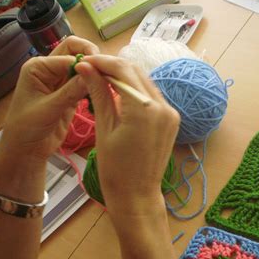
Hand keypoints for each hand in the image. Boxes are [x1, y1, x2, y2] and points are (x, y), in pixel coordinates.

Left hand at [0, 36, 98, 160]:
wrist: (26, 149)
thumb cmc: (28, 127)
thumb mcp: (49, 108)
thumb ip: (71, 91)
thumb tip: (94, 74)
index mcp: (38, 67)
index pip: (68, 54)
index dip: (86, 61)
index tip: (102, 72)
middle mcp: (50, 69)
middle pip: (75, 51)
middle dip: (91, 58)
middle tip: (106, 70)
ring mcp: (60, 81)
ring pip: (82, 67)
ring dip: (94, 72)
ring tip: (108, 80)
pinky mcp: (70, 94)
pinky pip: (85, 83)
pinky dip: (94, 84)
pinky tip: (103, 90)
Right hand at [75, 56, 179, 219]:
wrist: (137, 196)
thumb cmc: (115, 169)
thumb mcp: (104, 129)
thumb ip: (98, 94)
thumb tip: (85, 67)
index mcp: (145, 109)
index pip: (124, 70)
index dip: (103, 62)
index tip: (86, 62)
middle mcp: (163, 106)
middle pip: (137, 73)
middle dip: (114, 67)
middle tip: (91, 70)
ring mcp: (171, 112)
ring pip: (145, 83)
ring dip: (125, 78)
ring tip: (102, 81)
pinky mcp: (172, 119)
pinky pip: (152, 96)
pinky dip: (136, 92)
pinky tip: (119, 96)